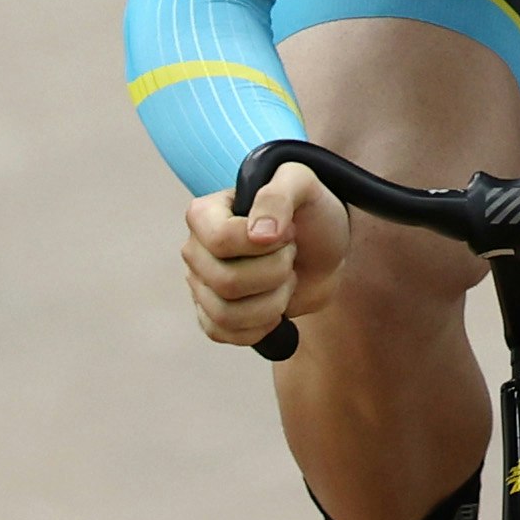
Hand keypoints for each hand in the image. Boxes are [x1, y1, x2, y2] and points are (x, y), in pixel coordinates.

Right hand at [183, 161, 342, 345]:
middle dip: (275, 273)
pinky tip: (276, 307)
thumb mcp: (303, 184)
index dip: (264, 245)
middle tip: (290, 256)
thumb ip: (278, 196)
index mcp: (204, 214)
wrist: (324, 250)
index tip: (288, 231)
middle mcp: (195, 250)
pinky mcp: (214, 316)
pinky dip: (261, 327)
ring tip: (285, 280)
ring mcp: (202, 286)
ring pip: (226, 315)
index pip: (220, 240)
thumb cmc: (310, 212)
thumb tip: (259, 234)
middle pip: (226, 282)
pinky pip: (226, 335)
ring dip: (273, 302)